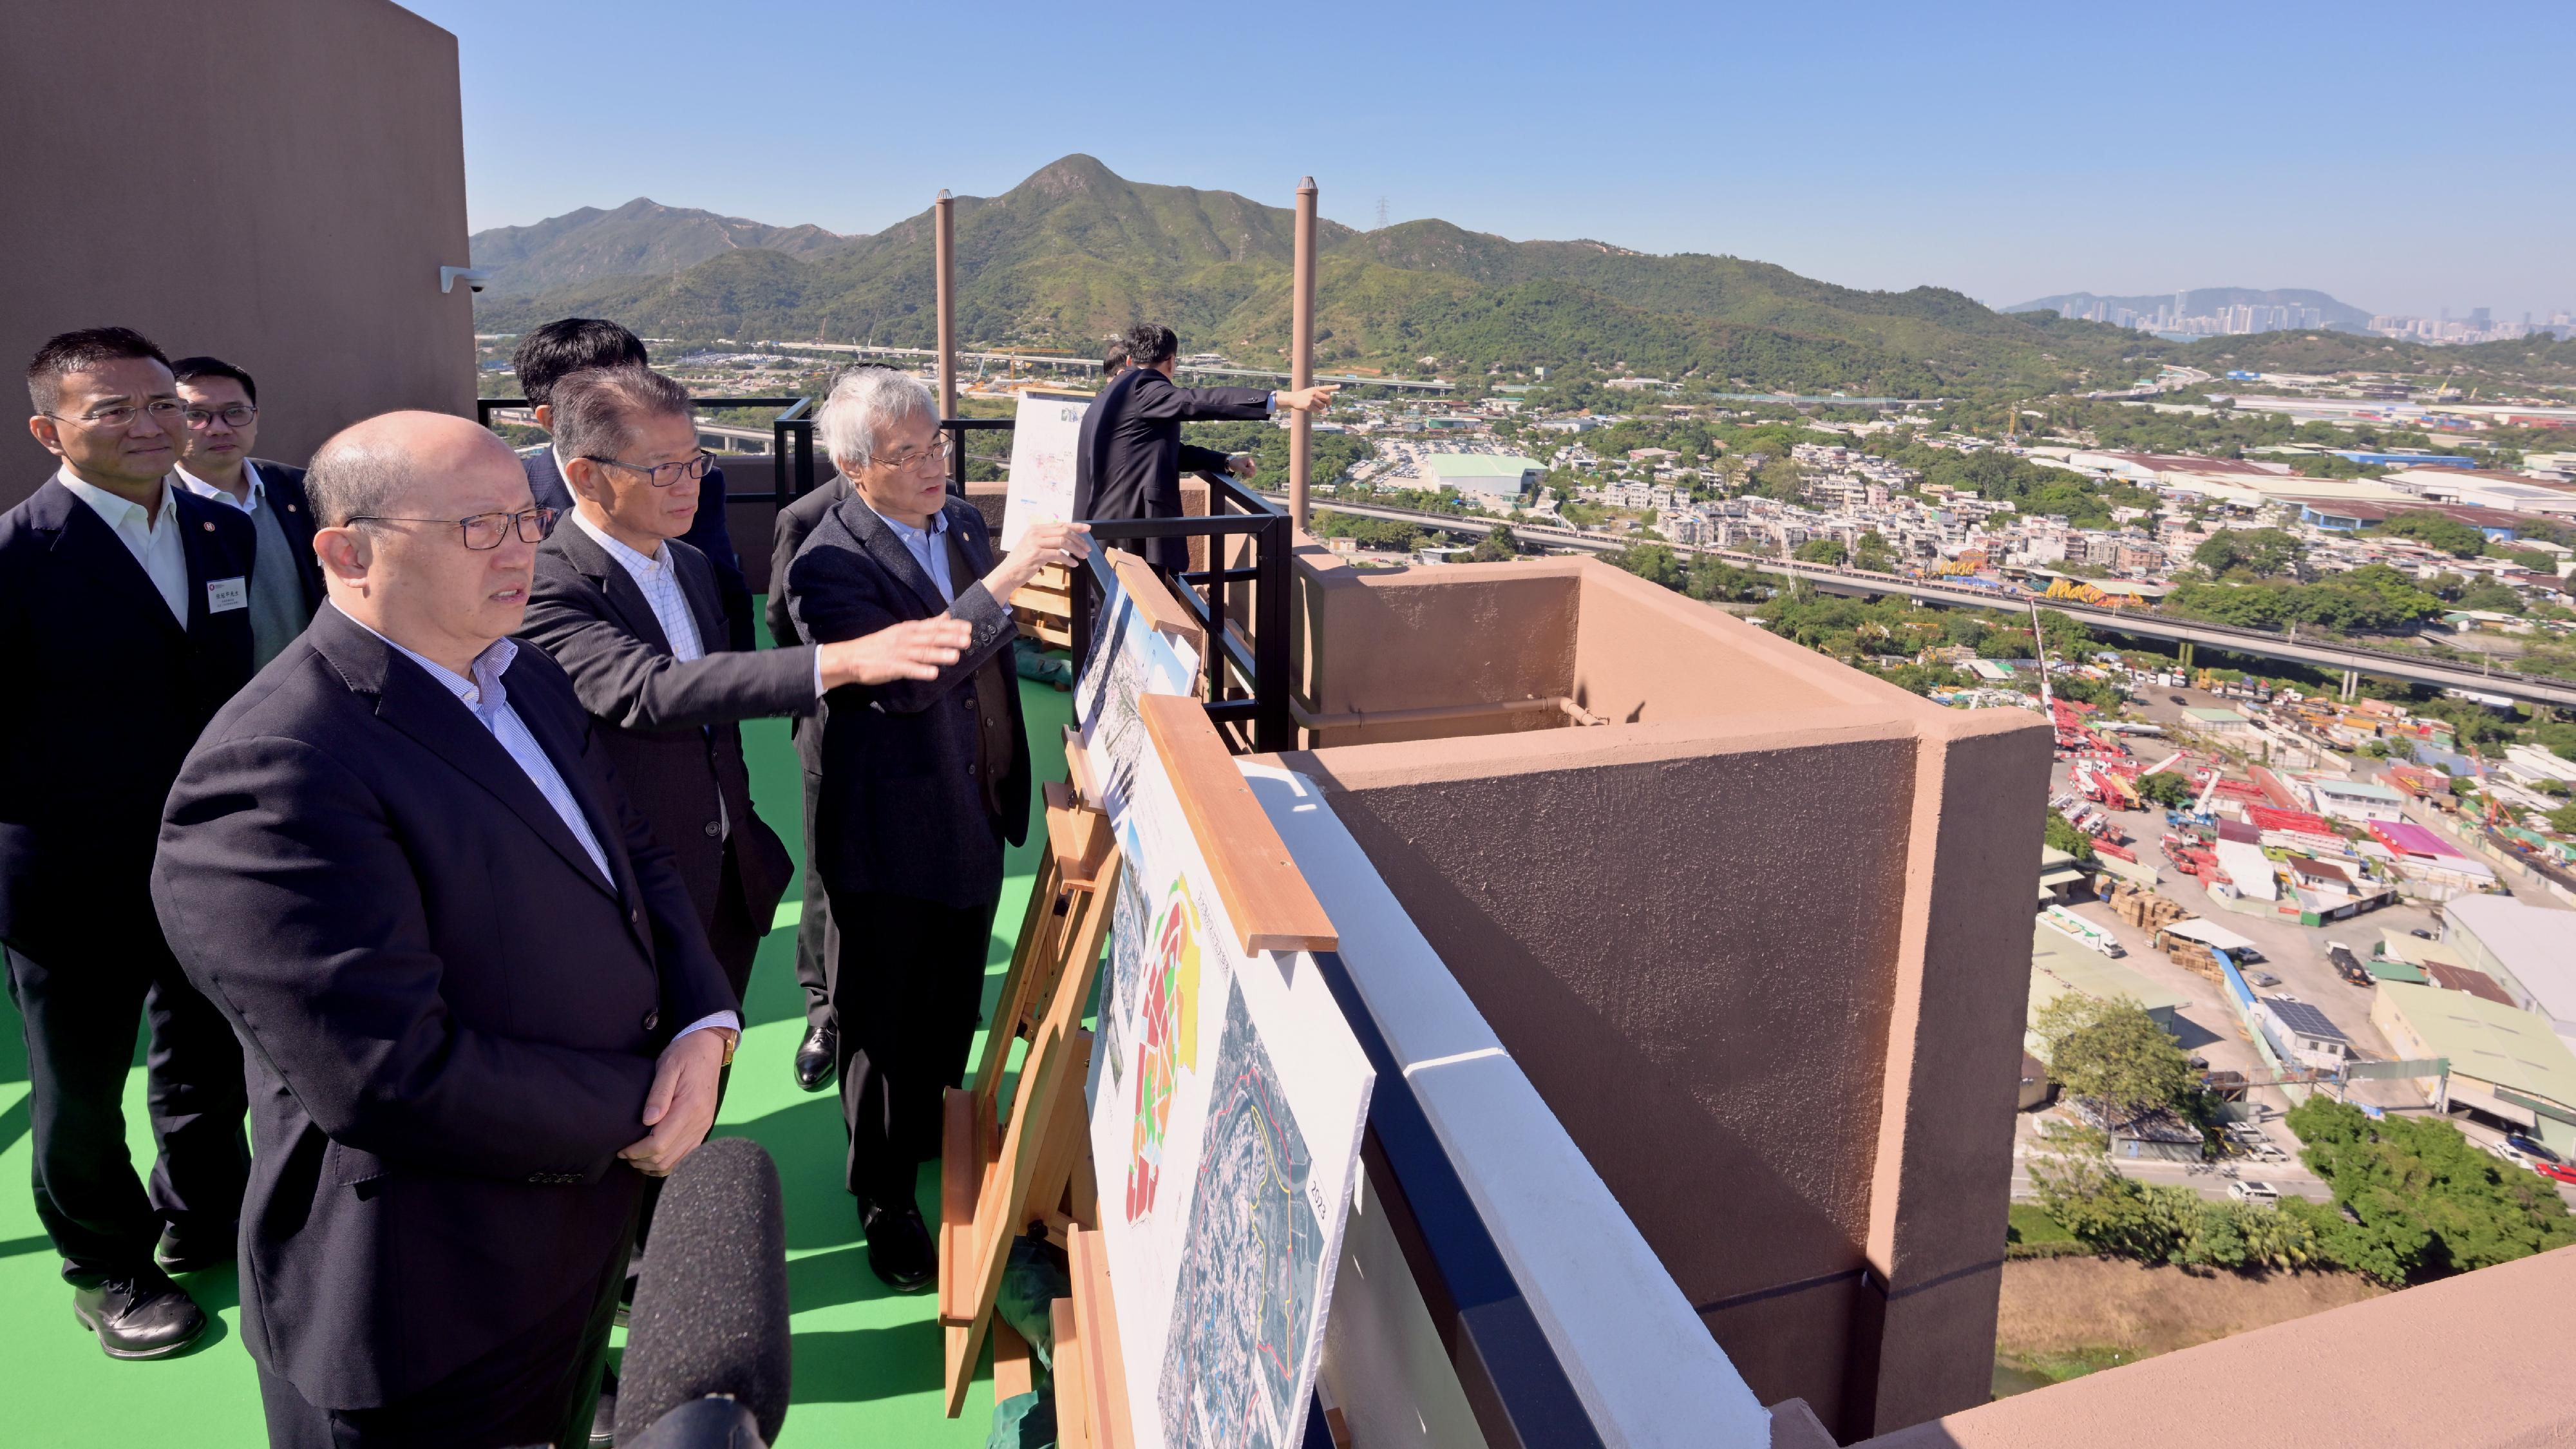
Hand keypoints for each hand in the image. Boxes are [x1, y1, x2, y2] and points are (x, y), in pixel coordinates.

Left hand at [619, 1029, 728, 1176]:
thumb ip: (658, 1093)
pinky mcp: (703, 1128)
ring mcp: (703, 1127)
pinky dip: (668, 1162)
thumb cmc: (684, 1053)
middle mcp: (699, 1122)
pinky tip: (653, 1157)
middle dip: (641, 1160)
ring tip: (635, 1157)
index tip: (621, 1149)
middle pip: (666, 1157)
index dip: (637, 1151)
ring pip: (676, 1161)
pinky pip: (686, 1156)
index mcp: (689, 1107)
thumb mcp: (668, 1066)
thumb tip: (647, 1120)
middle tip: (623, 1153)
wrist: (709, 1047)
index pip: (659, 1143)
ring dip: (653, 1165)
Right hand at [818, 617, 971, 687]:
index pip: (933, 626)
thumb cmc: (879, 645)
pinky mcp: (892, 668)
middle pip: (931, 638)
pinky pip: (909, 669)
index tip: (968, 627)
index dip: (951, 627)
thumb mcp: (902, 630)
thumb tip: (946, 617)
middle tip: (967, 640)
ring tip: (956, 657)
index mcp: (908, 629)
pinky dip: (921, 671)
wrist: (851, 657)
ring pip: (922, 653)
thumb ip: (925, 626)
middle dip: (950, 639)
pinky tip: (933, 674)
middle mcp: (906, 638)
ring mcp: (899, 653)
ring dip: (939, 655)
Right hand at [984, 519, 1092, 598]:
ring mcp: (1035, 543)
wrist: (1007, 573)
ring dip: (1076, 549)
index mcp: (1035, 529)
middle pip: (1063, 531)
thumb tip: (1067, 540)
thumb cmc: (1022, 562)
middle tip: (1087, 548)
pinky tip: (1074, 564)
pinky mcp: (1036, 554)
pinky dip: (1068, 559)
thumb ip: (1047, 541)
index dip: (1076, 526)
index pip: (1060, 524)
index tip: (1088, 529)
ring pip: (1062, 542)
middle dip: (1078, 539)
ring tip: (1083, 556)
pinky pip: (1058, 555)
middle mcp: (1035, 533)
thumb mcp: (1034, 546)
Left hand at [1228, 453, 1258, 477]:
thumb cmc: (1235, 464)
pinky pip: (1250, 474)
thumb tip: (1252, 475)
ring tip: (1243, 474)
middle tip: (1243, 474)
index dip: (1250, 473)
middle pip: (1253, 472)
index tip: (1244, 473)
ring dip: (1247, 475)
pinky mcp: (1249, 468)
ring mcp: (1251, 465)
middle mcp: (1252, 462)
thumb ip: (1246, 471)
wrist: (1231, 464)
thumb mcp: (1240, 468)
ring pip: (1252, 473)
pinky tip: (1243, 474)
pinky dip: (1246, 475)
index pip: (1254, 469)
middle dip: (1248, 474)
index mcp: (1251, 460)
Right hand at [1276, 385, 1337, 412]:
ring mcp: (1312, 399)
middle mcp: (1314, 393)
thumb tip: (1328, 403)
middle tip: (1328, 405)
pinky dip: (1320, 412)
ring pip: (1323, 406)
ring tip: (1317, 406)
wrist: (1293, 398)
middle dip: (1329, 403)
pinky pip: (1318, 410)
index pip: (1326, 388)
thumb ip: (1318, 394)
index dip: (1333, 387)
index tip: (1339, 386)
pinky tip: (1320, 412)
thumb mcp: (1310, 391)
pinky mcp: (1309, 406)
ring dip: (1322, 408)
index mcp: (1315, 389)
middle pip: (1327, 398)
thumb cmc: (1303, 396)